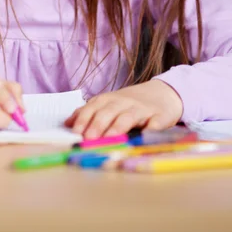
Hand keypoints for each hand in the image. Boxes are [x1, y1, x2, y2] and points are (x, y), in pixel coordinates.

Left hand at [64, 80, 182, 138]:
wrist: (164, 93)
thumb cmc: (131, 103)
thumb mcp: (109, 103)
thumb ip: (89, 112)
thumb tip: (67, 123)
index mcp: (110, 100)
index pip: (93, 107)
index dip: (83, 119)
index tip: (74, 132)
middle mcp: (124, 102)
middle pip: (109, 111)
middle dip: (97, 124)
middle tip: (89, 138)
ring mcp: (142, 109)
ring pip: (129, 117)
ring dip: (118, 127)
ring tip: (110, 138)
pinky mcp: (160, 117)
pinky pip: (155, 123)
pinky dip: (151, 129)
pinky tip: (145, 136)